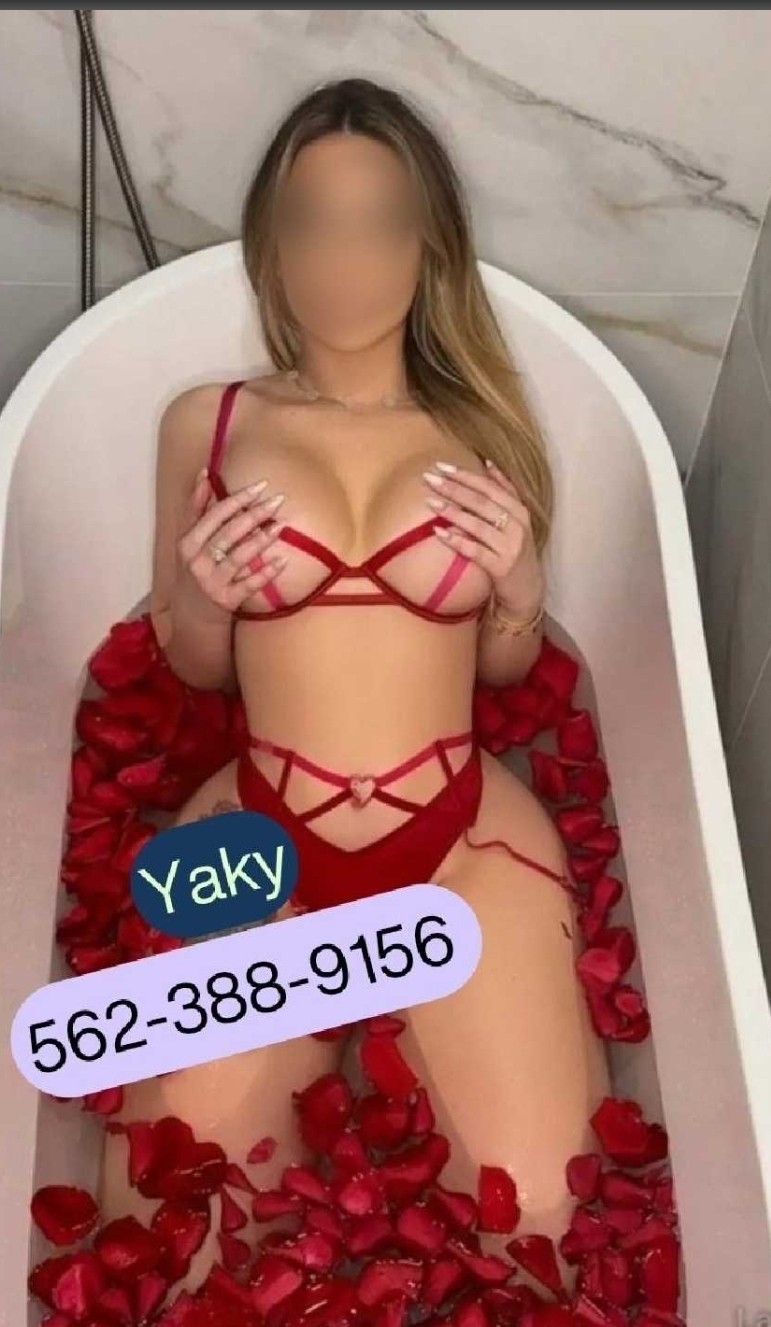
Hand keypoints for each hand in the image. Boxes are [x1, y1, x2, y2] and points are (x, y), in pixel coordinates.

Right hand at [174, 467, 288, 619]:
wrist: (190, 616)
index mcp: (187, 542)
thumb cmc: (194, 570)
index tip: (261, 485)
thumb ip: (196, 508)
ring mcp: (211, 582)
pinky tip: (282, 561)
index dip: (237, 498)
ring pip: (238, 557)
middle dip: (254, 514)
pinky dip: (265, 573)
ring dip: (261, 540)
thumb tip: (205, 473)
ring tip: (281, 525)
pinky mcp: (225, 601)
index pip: (214, 515)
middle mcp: (197, 561)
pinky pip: (248, 585)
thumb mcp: (188, 540)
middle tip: (278, 500)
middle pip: (228, 533)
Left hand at [422, 458, 543, 615]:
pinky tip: (439, 533)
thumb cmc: (515, 549)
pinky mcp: (502, 567)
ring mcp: (510, 547)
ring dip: (452, 512)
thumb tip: (488, 463)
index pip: (489, 487)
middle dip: (454, 488)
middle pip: (482, 502)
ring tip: (430, 502)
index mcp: (519, 509)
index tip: (441, 466)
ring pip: (478, 524)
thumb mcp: (517, 519)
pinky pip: (476, 551)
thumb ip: (505, 491)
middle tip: (429, 478)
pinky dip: (457, 541)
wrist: (527, 588)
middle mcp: (518, 525)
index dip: (465, 475)